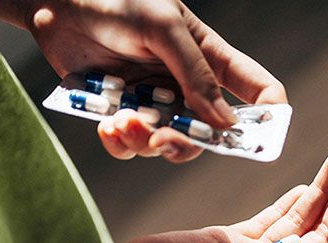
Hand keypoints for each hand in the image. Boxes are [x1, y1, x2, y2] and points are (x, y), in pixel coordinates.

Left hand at [26, 0, 286, 161]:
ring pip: (165, 144)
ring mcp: (154, 102)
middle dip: (187, 142)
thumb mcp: (164, 28)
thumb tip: (225, 122)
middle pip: (206, 134)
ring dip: (144, 141)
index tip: (265, 138)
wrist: (58, 2)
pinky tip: (107, 125)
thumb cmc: (117, 0)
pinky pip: (129, 144)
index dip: (269, 116)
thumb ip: (196, 73)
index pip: (255, 89)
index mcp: (209, 58)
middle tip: (162, 139)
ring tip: (121, 121)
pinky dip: (119, 142)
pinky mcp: (122, 111)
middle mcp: (186, 86)